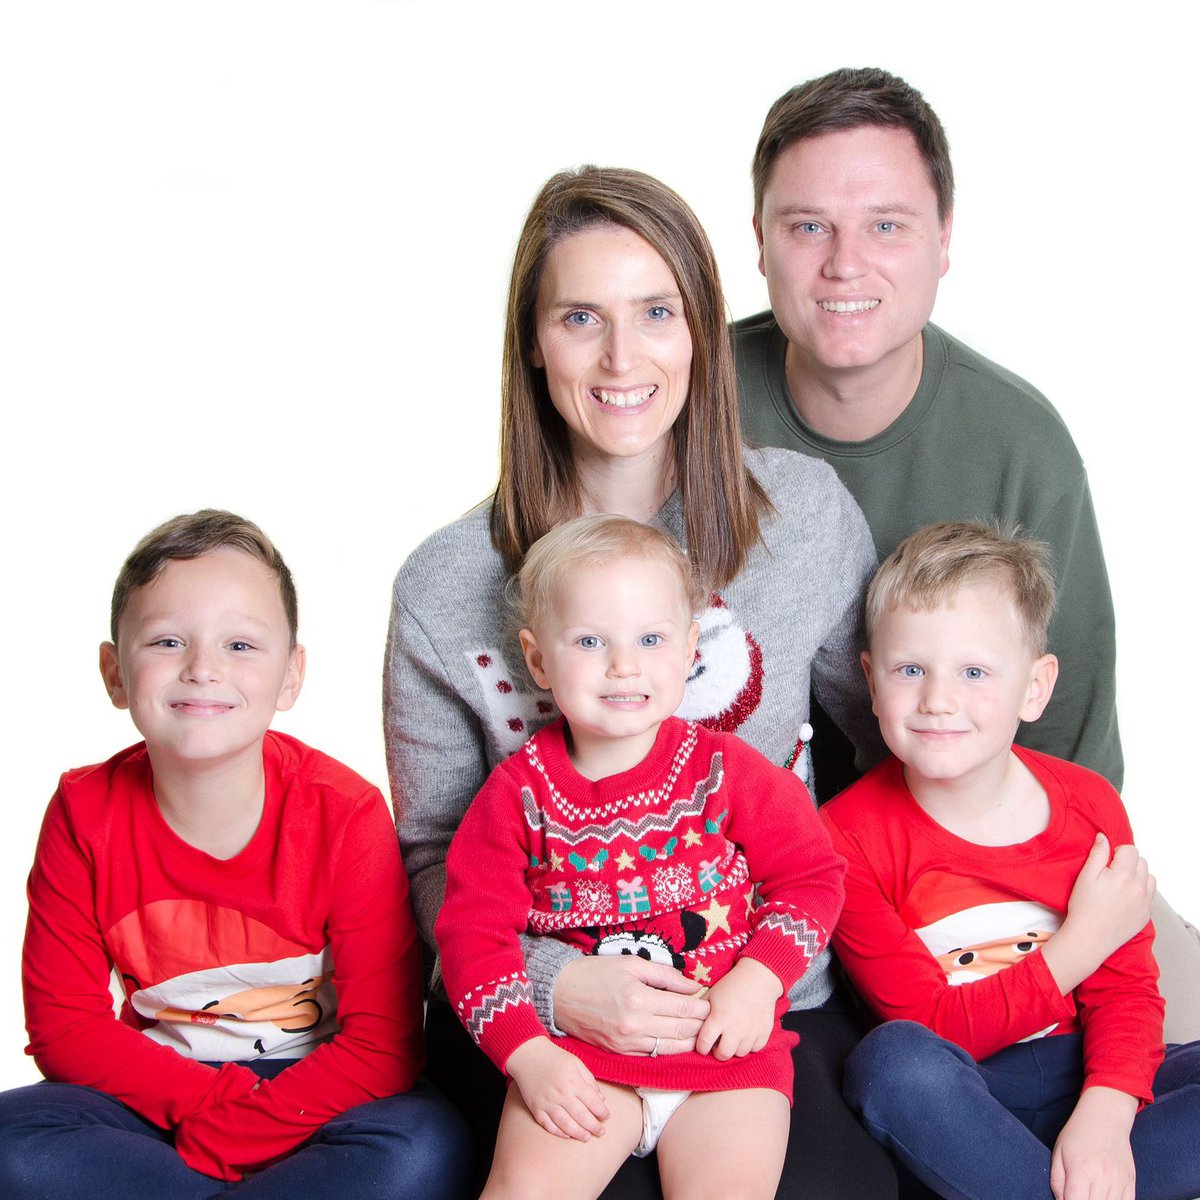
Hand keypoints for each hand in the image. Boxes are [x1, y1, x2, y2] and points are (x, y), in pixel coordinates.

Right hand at [505, 1036, 609, 1140]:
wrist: (528, 1055)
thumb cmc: (555, 1058)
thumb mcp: (576, 1063)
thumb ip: (589, 1081)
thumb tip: (602, 1099)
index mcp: (573, 1081)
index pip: (592, 1101)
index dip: (601, 1111)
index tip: (606, 1117)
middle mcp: (561, 1094)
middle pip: (581, 1116)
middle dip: (593, 1126)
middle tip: (601, 1132)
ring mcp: (547, 1102)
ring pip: (565, 1124)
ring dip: (578, 1133)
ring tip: (587, 1137)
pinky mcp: (536, 1108)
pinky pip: (548, 1125)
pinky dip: (558, 1132)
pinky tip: (568, 1135)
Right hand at [553, 954, 709, 1055]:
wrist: (561, 995)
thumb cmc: (596, 973)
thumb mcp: (631, 964)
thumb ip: (665, 975)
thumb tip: (692, 985)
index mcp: (639, 998)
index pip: (684, 1008)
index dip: (703, 1007)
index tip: (712, 1003)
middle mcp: (635, 1025)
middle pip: (682, 1030)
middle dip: (701, 1024)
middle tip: (712, 1018)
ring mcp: (627, 1042)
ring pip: (670, 1047)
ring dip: (690, 1041)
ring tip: (700, 1031)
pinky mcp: (620, 1052)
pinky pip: (653, 1054)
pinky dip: (669, 1048)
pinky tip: (678, 1041)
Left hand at [695, 958, 781, 1060]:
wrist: (758, 978)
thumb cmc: (731, 985)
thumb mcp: (711, 994)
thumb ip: (700, 1011)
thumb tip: (689, 1024)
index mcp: (719, 1017)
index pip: (704, 1044)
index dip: (701, 1047)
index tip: (702, 1044)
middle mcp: (735, 1028)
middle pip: (723, 1055)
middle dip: (718, 1052)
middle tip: (718, 1043)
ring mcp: (751, 1032)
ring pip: (740, 1053)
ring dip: (734, 1047)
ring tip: (732, 1036)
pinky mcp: (764, 1033)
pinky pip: (754, 1049)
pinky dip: (749, 1044)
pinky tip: (746, 1033)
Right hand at [1043, 835, 1154, 993]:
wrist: (1090, 938)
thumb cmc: (1084, 907)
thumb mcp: (1085, 876)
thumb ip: (1097, 854)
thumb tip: (1104, 837)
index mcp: (1123, 875)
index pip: (1131, 850)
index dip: (1118, 852)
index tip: (1107, 861)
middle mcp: (1139, 887)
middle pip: (1142, 862)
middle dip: (1128, 862)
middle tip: (1111, 873)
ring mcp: (1145, 902)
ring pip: (1149, 878)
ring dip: (1138, 876)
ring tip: (1120, 885)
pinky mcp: (1146, 914)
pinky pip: (1150, 894)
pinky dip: (1141, 891)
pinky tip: (1124, 898)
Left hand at [1050, 1086, 1136, 1199]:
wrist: (1105, 1117)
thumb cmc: (1078, 1134)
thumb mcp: (1059, 1152)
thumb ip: (1057, 1182)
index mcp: (1081, 1170)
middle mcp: (1102, 1177)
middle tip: (1079, 1195)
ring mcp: (1119, 1181)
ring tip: (1091, 1194)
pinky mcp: (1130, 1182)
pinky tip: (1105, 1197)